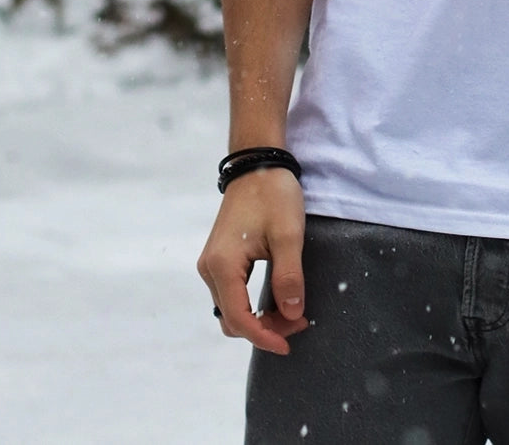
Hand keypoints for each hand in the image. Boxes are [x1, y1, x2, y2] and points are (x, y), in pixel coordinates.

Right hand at [197, 167, 309, 353]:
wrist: (257, 164)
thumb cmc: (273, 195)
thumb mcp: (288, 235)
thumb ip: (289, 276)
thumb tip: (292, 314)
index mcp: (222, 265)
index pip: (239, 318)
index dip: (264, 337)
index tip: (288, 344)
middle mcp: (209, 269)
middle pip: (232, 318)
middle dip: (265, 328)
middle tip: (299, 322)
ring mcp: (212, 264)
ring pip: (231, 309)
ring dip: (259, 318)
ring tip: (292, 312)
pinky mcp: (219, 259)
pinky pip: (232, 294)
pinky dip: (252, 304)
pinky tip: (276, 300)